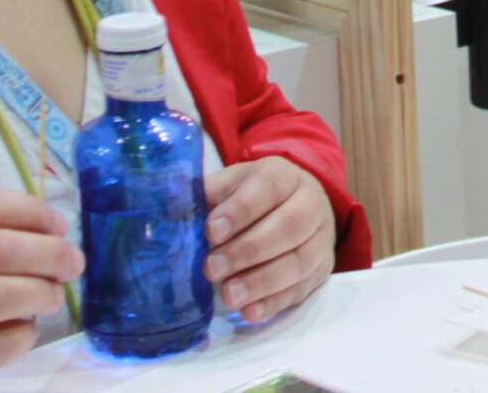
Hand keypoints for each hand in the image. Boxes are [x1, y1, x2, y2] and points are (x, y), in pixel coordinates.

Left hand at [204, 156, 337, 323]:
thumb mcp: (231, 184)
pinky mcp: (321, 271)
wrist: (296, 205)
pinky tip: (250, 312)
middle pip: (290, 226)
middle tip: (213, 269)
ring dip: (262, 281)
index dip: (240, 211)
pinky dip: (274, 303)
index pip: (268, 188)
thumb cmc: (253, 197)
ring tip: (229, 296)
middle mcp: (310, 203)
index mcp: (284, 175)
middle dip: (249, 250)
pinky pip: (302, 289)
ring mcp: (320, 239)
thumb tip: (166, 199)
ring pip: (300, 261)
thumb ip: (206, 193)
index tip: (211, 232)